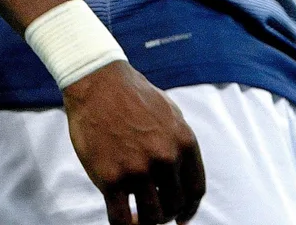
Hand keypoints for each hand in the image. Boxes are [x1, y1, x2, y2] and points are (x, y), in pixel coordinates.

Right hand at [63, 61, 205, 224]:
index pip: (196, 190)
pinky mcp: (110, 179)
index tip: (182, 217)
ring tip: (138, 216)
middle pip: (175, 205)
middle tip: (155, 213)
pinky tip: (124, 220)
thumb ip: (179, 144)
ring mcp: (138, 170)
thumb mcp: (172, 115)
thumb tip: (182, 173)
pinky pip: (121, 219)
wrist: (100, 85)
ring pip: (151, 216)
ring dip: (146, 221)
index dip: (190, 209)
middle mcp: (166, 159)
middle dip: (166, 215)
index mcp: (185, 143)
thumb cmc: (135, 98)